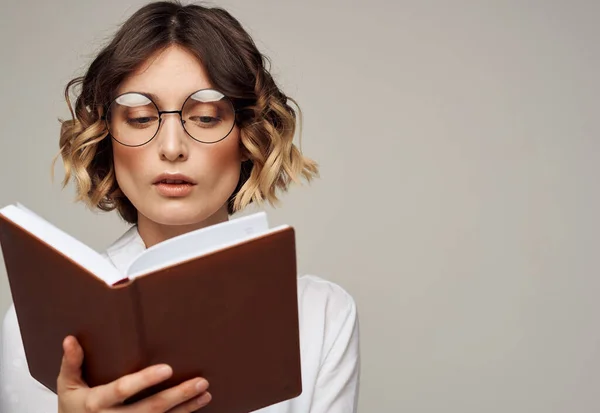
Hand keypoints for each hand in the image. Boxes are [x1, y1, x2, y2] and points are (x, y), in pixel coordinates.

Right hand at [57, 335, 211, 412]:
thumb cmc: (72, 409)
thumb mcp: (67, 387)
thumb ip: (71, 363)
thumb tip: (70, 339)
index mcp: (96, 403)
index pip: (122, 390)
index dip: (144, 380)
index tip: (167, 369)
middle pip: (149, 409)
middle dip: (177, 396)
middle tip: (200, 382)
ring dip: (186, 408)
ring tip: (205, 393)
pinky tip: (196, 407)